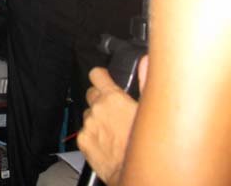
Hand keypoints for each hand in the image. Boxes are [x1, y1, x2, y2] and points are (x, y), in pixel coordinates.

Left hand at [77, 67, 138, 185]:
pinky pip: (86, 131)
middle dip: (101, 98)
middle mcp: (97, 109)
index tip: (104, 77)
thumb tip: (146, 61)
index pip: (96, 75)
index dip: (101, 75)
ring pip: (90, 114)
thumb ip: (146, 81)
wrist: (140, 174)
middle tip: (115, 109)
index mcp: (113, 99)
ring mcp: (88, 125)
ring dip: (99, 118)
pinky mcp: (83, 141)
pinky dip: (94, 134)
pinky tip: (108, 141)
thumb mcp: (152, 109)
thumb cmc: (149, 146)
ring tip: (115, 129)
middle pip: (92, 94)